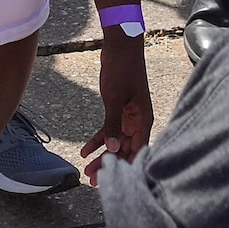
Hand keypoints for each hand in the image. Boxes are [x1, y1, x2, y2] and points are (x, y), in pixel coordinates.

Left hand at [81, 37, 151, 183]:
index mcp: (143, 120)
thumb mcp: (114, 98)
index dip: (125, 167)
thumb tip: (112, 149)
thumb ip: (113, 124)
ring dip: (102, 156)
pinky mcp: (120, 110)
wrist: (121, 46)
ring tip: (88, 170)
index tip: (111, 181)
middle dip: (110, 166)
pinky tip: (85, 150)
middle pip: (125, 150)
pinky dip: (98, 140)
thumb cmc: (121, 69)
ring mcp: (129, 116)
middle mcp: (139, 121)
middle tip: (94, 181)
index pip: (137, 151)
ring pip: (116, 142)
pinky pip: (110, 130)